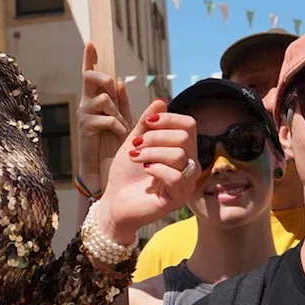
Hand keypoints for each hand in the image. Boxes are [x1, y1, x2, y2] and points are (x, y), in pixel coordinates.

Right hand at [77, 43, 132, 195]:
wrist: (105, 166)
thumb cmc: (114, 142)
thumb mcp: (122, 118)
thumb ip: (121, 101)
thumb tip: (120, 81)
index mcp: (94, 98)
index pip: (90, 74)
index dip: (89, 58)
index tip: (90, 43)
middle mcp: (86, 103)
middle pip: (91, 77)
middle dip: (105, 80)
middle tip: (113, 94)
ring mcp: (84, 114)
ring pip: (103, 98)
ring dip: (117, 111)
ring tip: (120, 125)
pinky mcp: (85, 128)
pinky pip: (106, 118)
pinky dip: (118, 125)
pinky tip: (119, 134)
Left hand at [92, 100, 197, 244]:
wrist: (114, 202)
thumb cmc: (126, 174)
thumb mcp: (133, 143)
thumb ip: (146, 124)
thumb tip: (161, 102)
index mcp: (182, 150)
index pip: (189, 125)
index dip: (168, 119)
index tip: (146, 124)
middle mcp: (189, 166)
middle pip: (185, 138)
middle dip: (155, 137)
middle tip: (136, 146)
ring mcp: (186, 183)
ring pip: (180, 155)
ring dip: (151, 152)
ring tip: (134, 157)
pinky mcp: (178, 198)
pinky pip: (176, 176)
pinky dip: (157, 169)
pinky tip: (144, 170)